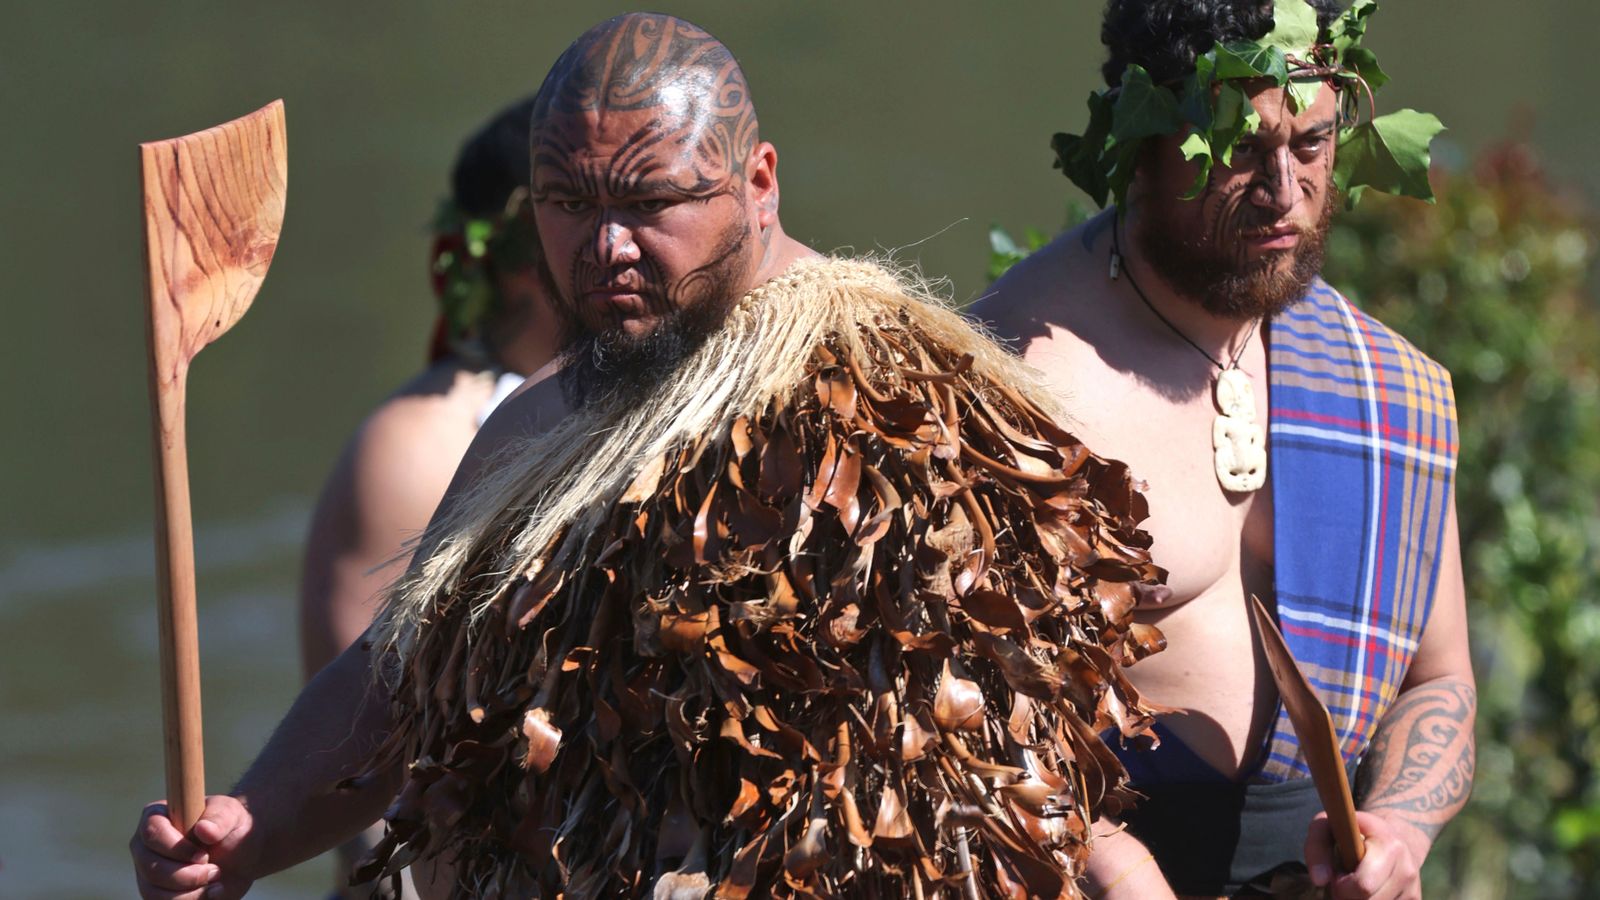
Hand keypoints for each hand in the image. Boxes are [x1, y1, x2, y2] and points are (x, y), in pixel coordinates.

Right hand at [130, 796, 256, 898]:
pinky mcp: (156, 894)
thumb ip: (219, 819)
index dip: (177, 848)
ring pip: (153, 893)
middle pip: (151, 868)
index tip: (204, 855)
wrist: (239, 852)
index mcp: (156, 817)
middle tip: (215, 870)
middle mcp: (145, 847)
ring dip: (190, 893)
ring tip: (215, 881)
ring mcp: (146, 873)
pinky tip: (212, 892)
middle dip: (187, 875)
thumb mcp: (231, 814)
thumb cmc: (229, 826)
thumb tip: (203, 829)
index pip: (152, 833)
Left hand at [1304, 809, 1420, 899]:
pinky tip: (1370, 891)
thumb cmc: (1352, 833)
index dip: (1342, 885)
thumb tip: (1319, 880)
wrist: (1393, 838)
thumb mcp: (1329, 827)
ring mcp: (1413, 888)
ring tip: (1356, 883)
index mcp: (1390, 846)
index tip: (1338, 873)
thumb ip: (1317, 847)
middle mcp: (1407, 869)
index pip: (1363, 885)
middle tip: (1343, 880)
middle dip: (1347, 896)